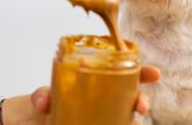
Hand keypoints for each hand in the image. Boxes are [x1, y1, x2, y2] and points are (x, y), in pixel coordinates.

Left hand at [29, 66, 160, 121]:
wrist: (36, 122)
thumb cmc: (47, 101)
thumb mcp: (43, 95)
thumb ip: (42, 96)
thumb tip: (43, 103)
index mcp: (99, 80)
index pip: (126, 73)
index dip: (143, 73)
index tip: (155, 74)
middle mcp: (107, 97)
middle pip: (133, 96)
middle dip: (143, 100)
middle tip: (142, 106)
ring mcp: (106, 115)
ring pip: (128, 117)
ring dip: (135, 121)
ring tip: (134, 124)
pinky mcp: (102, 124)